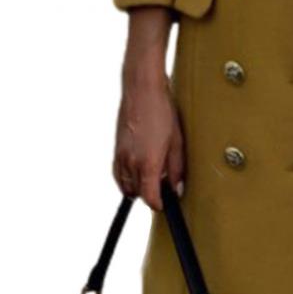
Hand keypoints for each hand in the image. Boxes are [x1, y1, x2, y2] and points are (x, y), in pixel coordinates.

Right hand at [113, 19, 184, 210]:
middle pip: (137, 193)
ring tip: (152, 178)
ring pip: (125, 185)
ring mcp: (120, 155)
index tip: (165, 203)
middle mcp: (130, 162)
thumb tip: (177, 187)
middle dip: (149, 194)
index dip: (158, 204)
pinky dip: (125, 178)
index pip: (149, 197)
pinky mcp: (116, 148)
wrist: (142, 89)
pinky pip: (118, 173)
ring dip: (137, 186)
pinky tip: (137, 171)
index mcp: (148, 162)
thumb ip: (177, 168)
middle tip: (163, 186)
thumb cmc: (162, 111)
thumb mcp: (177, 141)